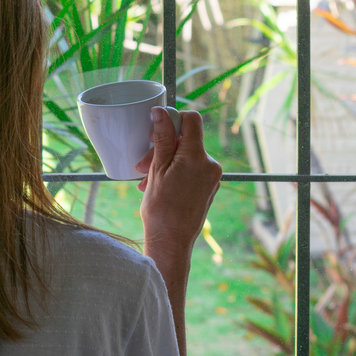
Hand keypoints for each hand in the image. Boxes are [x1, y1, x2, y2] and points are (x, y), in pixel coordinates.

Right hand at [135, 110, 221, 261]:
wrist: (172, 243)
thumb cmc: (161, 209)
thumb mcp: (156, 169)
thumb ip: (161, 138)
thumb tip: (160, 112)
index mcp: (197, 157)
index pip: (192, 120)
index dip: (173, 120)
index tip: (156, 132)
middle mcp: (210, 164)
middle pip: (187, 140)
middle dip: (163, 147)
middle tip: (143, 164)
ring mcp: (212, 177)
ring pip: (187, 156)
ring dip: (166, 162)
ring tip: (147, 181)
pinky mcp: (209, 187)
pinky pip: (192, 170)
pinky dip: (175, 173)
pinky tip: (159, 187)